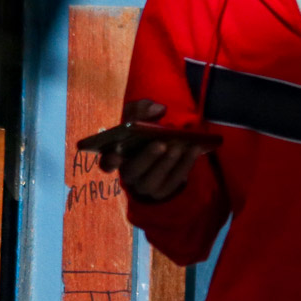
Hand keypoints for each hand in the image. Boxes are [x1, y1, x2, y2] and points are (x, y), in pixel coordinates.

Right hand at [99, 100, 215, 202]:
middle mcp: (128, 175)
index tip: (116, 156)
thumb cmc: (141, 130)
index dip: (109, 161)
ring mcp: (145, 186)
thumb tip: (159, 110)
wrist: (159, 148)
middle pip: (133, 171)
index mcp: (115, 156)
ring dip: (168, 162)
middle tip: (161, 144)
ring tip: (180, 145)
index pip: (106, 163)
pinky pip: (173, 182)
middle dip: (147, 158)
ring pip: (154, 180)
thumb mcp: (137, 115)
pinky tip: (194, 149)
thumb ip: (142, 108)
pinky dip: (185, 165)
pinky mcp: (163, 191)